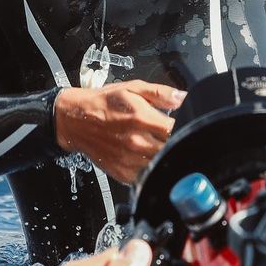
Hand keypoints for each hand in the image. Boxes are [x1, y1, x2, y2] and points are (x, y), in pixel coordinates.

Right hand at [54, 80, 183, 184]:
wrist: (75, 120)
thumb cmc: (103, 103)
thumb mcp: (131, 88)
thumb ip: (160, 93)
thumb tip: (182, 98)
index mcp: (142, 118)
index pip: (176, 130)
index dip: (187, 129)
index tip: (190, 128)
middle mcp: (137, 141)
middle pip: (171, 151)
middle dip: (178, 145)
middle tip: (177, 139)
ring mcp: (130, 160)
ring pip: (161, 166)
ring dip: (165, 158)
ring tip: (161, 148)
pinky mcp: (124, 173)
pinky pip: (147, 177)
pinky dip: (152, 170)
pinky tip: (149, 159)